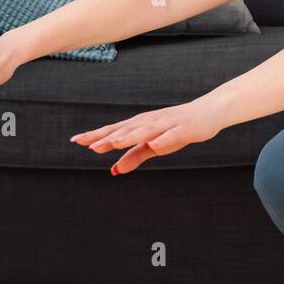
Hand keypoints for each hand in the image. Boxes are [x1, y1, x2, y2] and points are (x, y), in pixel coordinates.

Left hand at [71, 97, 225, 174]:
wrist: (207, 113)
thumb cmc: (177, 128)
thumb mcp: (154, 145)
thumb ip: (134, 156)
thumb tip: (113, 170)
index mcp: (141, 125)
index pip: (115, 130)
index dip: (96, 135)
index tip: (76, 141)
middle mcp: (151, 122)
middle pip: (126, 130)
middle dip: (108, 137)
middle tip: (88, 144)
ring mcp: (167, 124)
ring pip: (146, 131)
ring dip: (130, 136)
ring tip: (114, 143)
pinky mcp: (184, 128)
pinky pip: (173, 135)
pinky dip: (163, 139)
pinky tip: (155, 145)